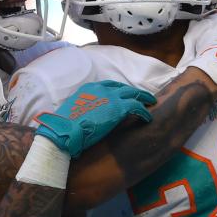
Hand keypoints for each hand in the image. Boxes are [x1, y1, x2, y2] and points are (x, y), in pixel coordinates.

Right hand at [35, 80, 154, 157]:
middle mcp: (101, 89)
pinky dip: (144, 111)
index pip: (110, 85)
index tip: (126, 95)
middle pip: (124, 88)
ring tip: (151, 103)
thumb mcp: (74, 111)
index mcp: (89, 89)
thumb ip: (85, 108)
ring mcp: (111, 97)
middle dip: (134, 92)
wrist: (64, 130)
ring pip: (134, 94)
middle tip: (143, 97)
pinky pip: (137, 107)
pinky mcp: (119, 108)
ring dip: (144, 98)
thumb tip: (89, 115)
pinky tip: (148, 117)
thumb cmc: (65, 126)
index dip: (120, 90)